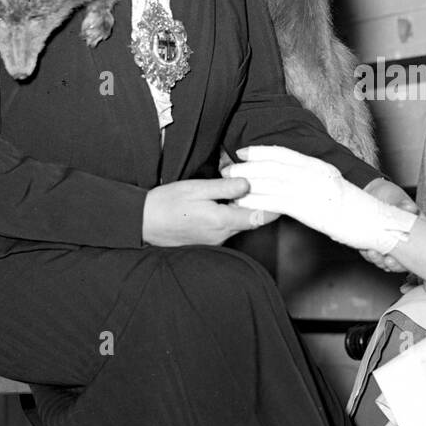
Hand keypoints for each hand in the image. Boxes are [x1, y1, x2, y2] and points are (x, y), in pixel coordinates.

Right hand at [142, 177, 277, 246]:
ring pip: (239, 225)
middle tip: (270, 190)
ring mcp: (214, 241)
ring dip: (246, 211)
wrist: (143, 222)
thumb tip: (248, 184)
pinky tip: (229, 204)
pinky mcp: (207, 241)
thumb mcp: (197, 188)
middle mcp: (221, 235)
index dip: (273, 208)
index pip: (258, 217)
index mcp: (221, 221)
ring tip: (250, 193)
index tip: (283, 197)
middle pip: (251, 222)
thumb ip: (224, 187)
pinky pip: (227, 229)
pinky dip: (233, 217)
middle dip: (261, 207)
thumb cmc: (167, 202)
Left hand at [225, 146, 417, 253]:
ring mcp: (310, 189)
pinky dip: (256, 200)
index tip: (245, 151)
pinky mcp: (307, 207)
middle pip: (273, 165)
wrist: (374, 222)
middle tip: (228, 167)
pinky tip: (243, 202)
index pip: (286, 153)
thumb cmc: (357, 211)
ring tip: (230, 183)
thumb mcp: (334, 188)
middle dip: (248, 165)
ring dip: (247, 181)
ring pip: (270, 181)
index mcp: (320, 166)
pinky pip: (274, 201)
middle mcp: (314, 173)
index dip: (262, 151)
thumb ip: (316, 182)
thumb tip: (299, 183)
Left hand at [360, 177, 416, 272]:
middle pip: (402, 262)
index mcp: (415, 233)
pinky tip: (366, 249)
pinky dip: (368, 255)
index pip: (420, 253)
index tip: (418, 274)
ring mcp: (388, 245)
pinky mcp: (374, 245)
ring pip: (386, 261)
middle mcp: (403, 242)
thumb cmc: (391, 195)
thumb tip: (409, 208)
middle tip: (389, 260)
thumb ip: (404, 205)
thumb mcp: (399, 198)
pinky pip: (372, 256)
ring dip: (379, 261)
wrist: (372, 192)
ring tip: (373, 253)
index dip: (418, 265)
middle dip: (395, 265)